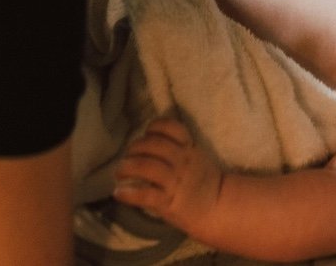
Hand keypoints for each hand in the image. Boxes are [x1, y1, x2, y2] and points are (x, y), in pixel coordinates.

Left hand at [113, 119, 222, 235]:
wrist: (216, 208)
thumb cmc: (202, 181)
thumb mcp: (197, 156)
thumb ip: (180, 146)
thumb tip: (150, 138)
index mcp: (189, 148)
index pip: (172, 127)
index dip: (155, 127)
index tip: (146, 133)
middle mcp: (182, 161)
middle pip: (154, 145)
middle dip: (135, 147)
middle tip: (127, 156)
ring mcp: (175, 182)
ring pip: (147, 167)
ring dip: (127, 167)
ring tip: (119, 172)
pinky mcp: (169, 203)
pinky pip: (146, 195)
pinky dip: (129, 193)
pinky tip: (119, 193)